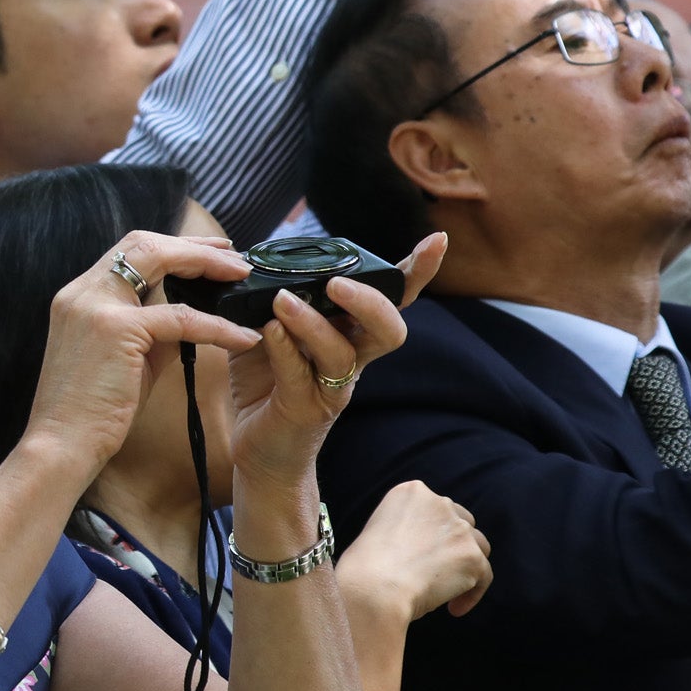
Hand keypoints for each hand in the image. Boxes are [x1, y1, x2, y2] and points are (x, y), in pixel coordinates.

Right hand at [10, 232, 260, 482]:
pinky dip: (217, 325)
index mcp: (79, 296)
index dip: (173, 247)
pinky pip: (181, 317)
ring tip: (242, 278)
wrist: (61, 446)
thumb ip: (154, 332)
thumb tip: (192, 317)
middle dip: (194, 246)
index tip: (209, 254)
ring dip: (208, 267)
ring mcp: (95, 306)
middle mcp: (82, 292)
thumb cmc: (92, 412)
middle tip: (234, 258)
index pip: (129, 251)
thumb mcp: (126, 360)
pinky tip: (242, 336)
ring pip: (161, 261)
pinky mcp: (116, 330)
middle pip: (144, 242)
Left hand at [227, 233, 445, 487]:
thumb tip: (253, 259)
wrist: (259, 451)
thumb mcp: (267, 332)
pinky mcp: (306, 410)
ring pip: (342, 352)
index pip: (393, 299)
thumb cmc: (267, 384)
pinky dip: (284, 348)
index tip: (437, 240)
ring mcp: (333, 388)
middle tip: (339, 282)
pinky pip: (300, 375)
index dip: (418, 271)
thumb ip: (269, 299)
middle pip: (388, 329)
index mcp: (352, 333)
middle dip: (371, 301)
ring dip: (313, 321)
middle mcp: (353, 359)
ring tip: (283, 300)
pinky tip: (267, 331)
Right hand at [335, 479, 491, 625]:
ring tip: (447, 591)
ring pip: (478, 547)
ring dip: (466, 567)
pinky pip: (484, 576)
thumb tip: (426, 548)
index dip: (434, 534)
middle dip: (453, 546)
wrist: (373, 587)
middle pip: (462, 523)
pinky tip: (454, 609)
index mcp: (411, 492)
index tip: (423, 555)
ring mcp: (459, 529)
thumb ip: (408, 528)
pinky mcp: (472, 556)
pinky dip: (471, 594)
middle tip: (438, 572)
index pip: (437, 509)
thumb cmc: (365, 568)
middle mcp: (439, 503)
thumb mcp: (380, 530)